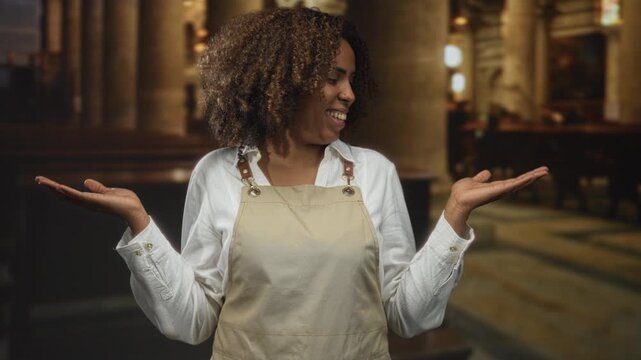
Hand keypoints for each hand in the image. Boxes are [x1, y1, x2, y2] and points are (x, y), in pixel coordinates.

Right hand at [35, 176, 149, 234]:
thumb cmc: (125, 202)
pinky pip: (79, 196)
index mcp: (88, 199)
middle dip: (50, 188)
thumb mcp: (108, 191)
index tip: (45, 181)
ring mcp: (90, 203)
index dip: (57, 188)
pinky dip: (69, 192)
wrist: (134, 209)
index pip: (69, 193)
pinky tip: (59, 187)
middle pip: (64, 195)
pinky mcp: (95, 201)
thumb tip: (86, 181)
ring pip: (68, 195)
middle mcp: (86, 203)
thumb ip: (97, 188)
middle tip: (38, 179)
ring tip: (42, 181)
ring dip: (55, 188)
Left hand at [444, 166, 548, 236]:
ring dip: (532, 177)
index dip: (524, 177)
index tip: (535, 172)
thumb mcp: (474, 181)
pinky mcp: (498, 190)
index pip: (514, 181)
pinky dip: (523, 180)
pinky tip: (532, 176)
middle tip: (546, 170)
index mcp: (497, 187)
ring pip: (520, 182)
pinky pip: (513, 184)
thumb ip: (481, 178)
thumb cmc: (463, 192)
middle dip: (533, 176)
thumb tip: (487, 172)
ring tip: (545, 171)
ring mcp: (501, 191)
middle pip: (521, 182)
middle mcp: (501, 190)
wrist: (458, 198)